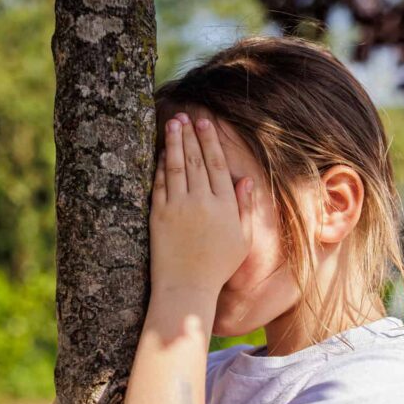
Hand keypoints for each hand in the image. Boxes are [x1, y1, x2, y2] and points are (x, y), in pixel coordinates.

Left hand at [149, 112, 254, 297]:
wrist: (187, 287)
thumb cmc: (218, 267)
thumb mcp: (241, 240)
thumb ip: (244, 208)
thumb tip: (245, 180)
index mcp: (225, 207)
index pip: (217, 165)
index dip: (210, 142)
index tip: (206, 124)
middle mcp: (202, 202)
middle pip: (196, 160)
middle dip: (191, 135)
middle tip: (187, 116)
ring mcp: (178, 207)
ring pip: (176, 165)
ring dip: (174, 141)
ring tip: (172, 123)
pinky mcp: (158, 215)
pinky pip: (159, 183)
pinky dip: (161, 165)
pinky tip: (162, 152)